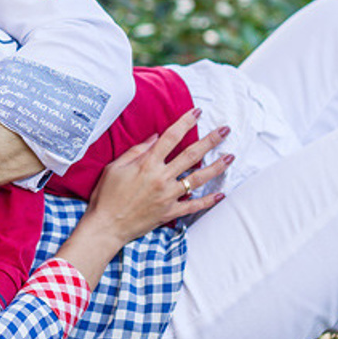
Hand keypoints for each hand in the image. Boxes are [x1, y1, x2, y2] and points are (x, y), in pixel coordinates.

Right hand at [58, 109, 232, 285]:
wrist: (106, 226)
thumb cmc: (107, 195)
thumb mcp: (115, 167)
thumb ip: (137, 151)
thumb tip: (155, 138)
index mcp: (147, 164)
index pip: (171, 137)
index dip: (185, 122)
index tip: (197, 112)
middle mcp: (161, 178)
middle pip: (191, 155)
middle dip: (210, 141)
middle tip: (225, 131)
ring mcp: (168, 196)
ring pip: (198, 179)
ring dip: (216, 167)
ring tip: (230, 157)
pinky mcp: (170, 212)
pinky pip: (193, 206)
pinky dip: (208, 201)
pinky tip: (221, 194)